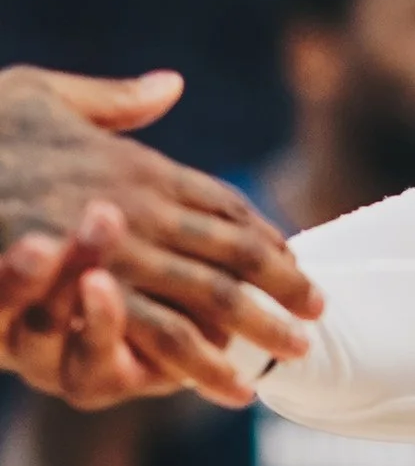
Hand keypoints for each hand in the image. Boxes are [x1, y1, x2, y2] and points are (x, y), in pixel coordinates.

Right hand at [0, 69, 320, 405]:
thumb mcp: (42, 94)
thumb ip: (112, 98)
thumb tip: (171, 84)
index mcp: (133, 166)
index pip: (219, 203)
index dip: (260, 236)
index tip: (293, 261)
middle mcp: (136, 203)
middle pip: (232, 250)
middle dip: (281, 285)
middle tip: (321, 315)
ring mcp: (114, 244)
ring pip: (206, 292)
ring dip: (255, 328)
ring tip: (294, 356)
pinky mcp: (82, 282)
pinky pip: (153, 326)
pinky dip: (197, 356)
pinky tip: (227, 382)